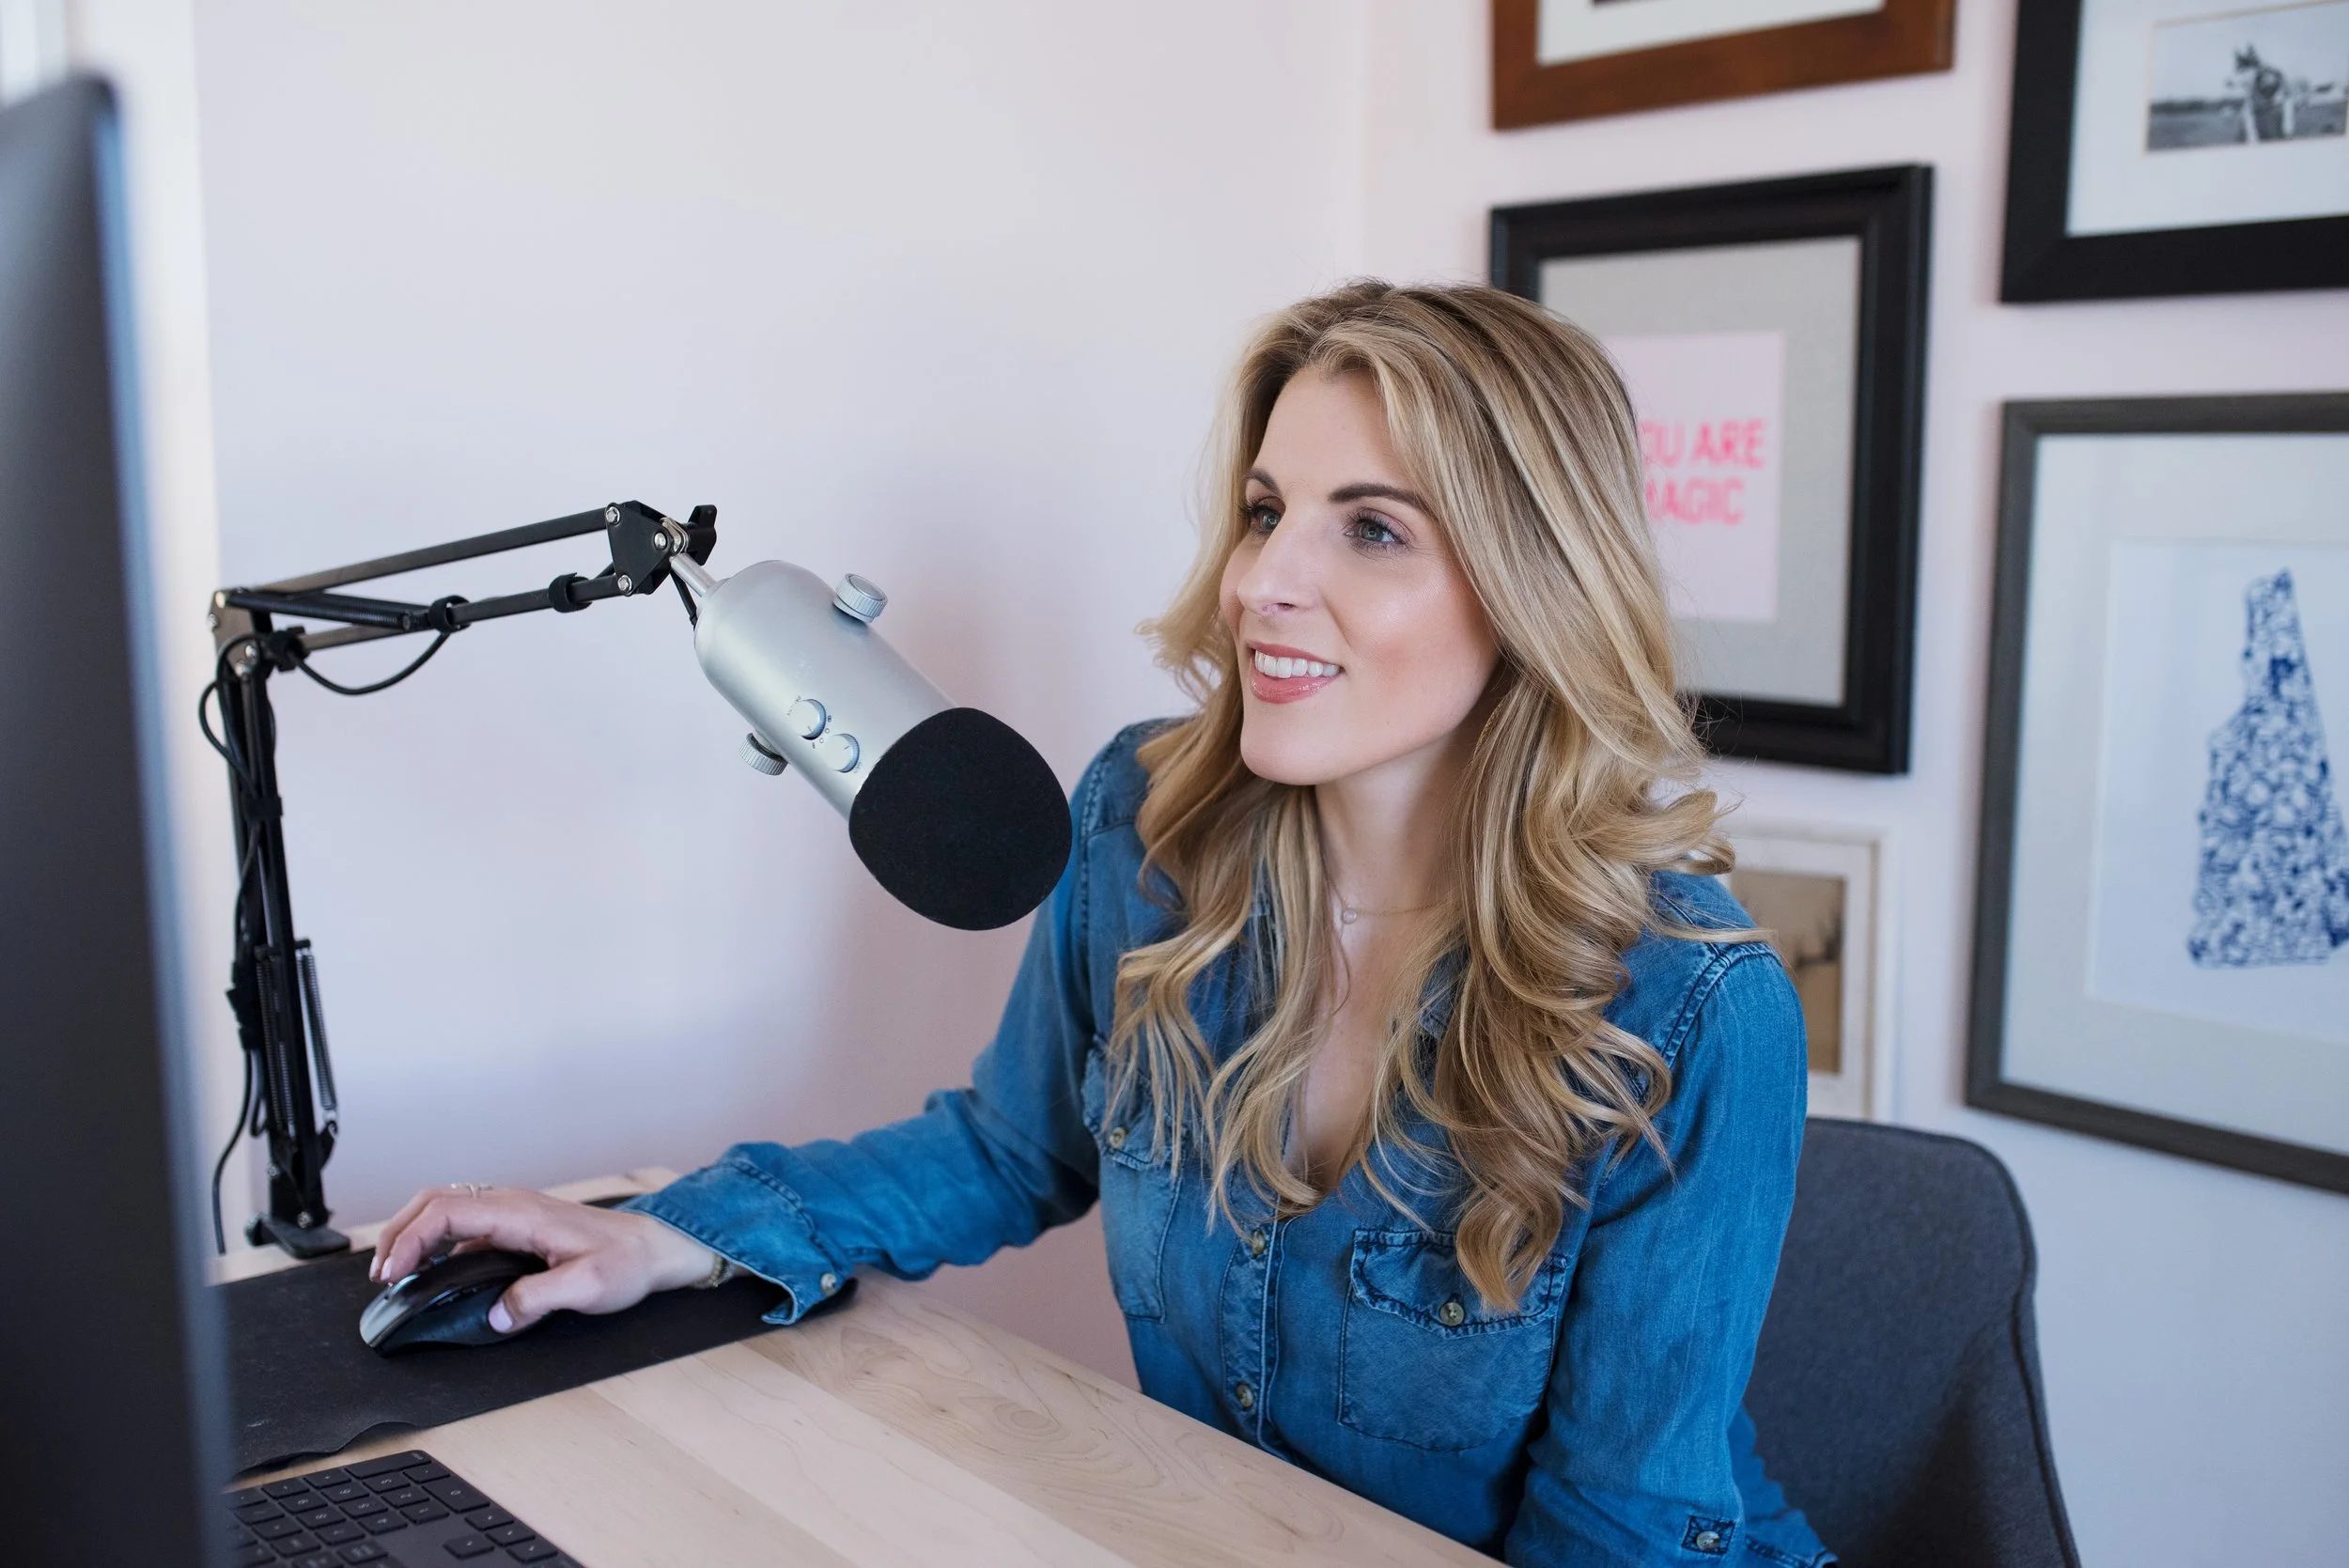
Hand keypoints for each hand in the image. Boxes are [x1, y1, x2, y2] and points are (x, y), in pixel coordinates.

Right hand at [369, 1184, 718, 1333]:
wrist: (654, 1248)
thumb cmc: (627, 1261)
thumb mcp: (588, 1287)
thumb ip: (539, 1299)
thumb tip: (497, 1314)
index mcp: (520, 1213)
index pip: (447, 1212)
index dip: (410, 1240)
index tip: (391, 1274)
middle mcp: (511, 1205)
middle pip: (435, 1201)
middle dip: (399, 1232)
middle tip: (381, 1275)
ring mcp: (511, 1213)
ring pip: (445, 1209)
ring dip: (413, 1234)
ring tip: (394, 1273)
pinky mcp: (514, 1227)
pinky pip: (462, 1226)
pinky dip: (434, 1243)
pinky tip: (428, 1272)